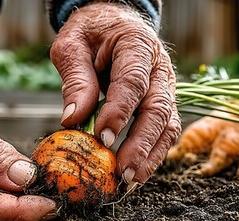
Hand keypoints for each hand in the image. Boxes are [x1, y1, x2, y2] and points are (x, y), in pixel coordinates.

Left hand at [50, 2, 180, 186]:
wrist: (113, 22)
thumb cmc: (91, 33)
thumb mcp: (72, 45)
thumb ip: (76, 79)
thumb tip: (73, 120)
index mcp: (137, 45)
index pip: (133, 82)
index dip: (120, 112)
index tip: (102, 137)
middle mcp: (160, 67)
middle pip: (157, 109)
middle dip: (141, 144)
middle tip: (121, 171)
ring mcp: (167, 87)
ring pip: (167, 125)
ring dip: (151, 156)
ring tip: (130, 181)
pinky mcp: (165, 103)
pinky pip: (165, 131)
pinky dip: (153, 155)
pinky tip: (136, 174)